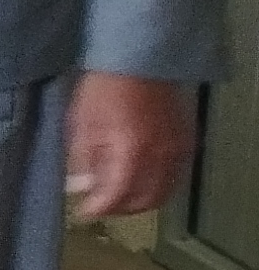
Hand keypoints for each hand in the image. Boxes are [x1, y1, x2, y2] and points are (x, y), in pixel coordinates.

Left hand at [67, 70, 198, 219]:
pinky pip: (175, 177)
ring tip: (118, 195)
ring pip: (164, 192)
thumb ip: (83, 159)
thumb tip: (82, 186)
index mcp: (130, 152)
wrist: (139, 58)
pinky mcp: (187, 142)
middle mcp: (159, 157)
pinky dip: (158, 186)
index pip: (117, 195)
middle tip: (100, 203)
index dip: (99, 207)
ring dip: (140, 200)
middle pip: (144, 200)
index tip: (84, 210)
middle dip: (120, 208)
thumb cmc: (102, 87)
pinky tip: (140, 179)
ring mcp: (178, 151)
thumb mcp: (82, 122)